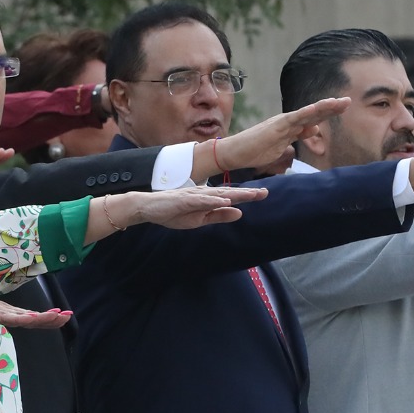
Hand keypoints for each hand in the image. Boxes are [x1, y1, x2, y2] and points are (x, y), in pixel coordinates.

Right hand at [0, 289, 71, 329]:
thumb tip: (8, 322)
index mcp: (4, 312)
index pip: (29, 317)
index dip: (46, 318)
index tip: (63, 317)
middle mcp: (3, 310)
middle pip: (30, 316)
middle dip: (50, 317)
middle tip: (68, 316)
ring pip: (21, 316)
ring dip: (40, 317)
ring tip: (57, 316)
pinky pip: (4, 317)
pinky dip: (19, 318)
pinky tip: (29, 319)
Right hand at [113, 186, 266, 230]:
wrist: (148, 208)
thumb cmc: (172, 212)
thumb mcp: (199, 219)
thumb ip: (218, 215)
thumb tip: (239, 212)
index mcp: (207, 199)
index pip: (230, 196)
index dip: (247, 196)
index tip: (263, 194)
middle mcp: (203, 193)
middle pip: (228, 192)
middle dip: (247, 193)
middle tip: (265, 192)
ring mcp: (193, 195)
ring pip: (218, 194)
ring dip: (235, 194)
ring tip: (251, 195)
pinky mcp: (183, 199)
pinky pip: (201, 199)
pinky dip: (214, 200)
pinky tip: (225, 200)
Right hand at [205, 97, 350, 176]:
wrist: (235, 153)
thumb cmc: (254, 152)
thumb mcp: (282, 146)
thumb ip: (296, 138)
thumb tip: (313, 130)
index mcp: (290, 127)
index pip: (313, 119)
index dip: (328, 112)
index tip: (343, 107)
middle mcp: (288, 121)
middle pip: (313, 113)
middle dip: (331, 107)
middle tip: (347, 101)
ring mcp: (282, 123)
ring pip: (306, 114)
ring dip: (322, 108)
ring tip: (337, 103)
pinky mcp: (275, 127)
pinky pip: (293, 119)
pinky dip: (305, 113)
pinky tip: (316, 108)